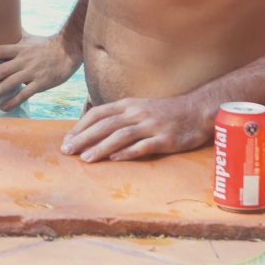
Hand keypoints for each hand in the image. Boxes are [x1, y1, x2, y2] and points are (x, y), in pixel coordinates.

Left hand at [0, 31, 81, 110]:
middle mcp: (24, 60)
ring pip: (11, 83)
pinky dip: (13, 101)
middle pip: (2, 69)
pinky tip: (3, 107)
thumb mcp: (29, 38)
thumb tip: (4, 26)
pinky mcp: (41, 83)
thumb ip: (15, 36)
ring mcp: (32, 72)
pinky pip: (25, 94)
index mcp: (20, 48)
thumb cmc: (46, 45)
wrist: (68, 51)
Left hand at [60, 95, 213, 161]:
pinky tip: (114, 160)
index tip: (67, 139)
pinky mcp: (165, 139)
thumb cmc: (164, 112)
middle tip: (67, 150)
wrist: (197, 110)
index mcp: (128, 105)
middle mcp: (136, 113)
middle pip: (104, 125)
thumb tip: (95, 129)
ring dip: (100, 147)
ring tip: (85, 158)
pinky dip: (127, 152)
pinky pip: (143, 146)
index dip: (80, 126)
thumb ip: (119, 116)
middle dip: (83, 138)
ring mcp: (151, 126)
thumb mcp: (139, 107)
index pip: (97, 114)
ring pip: (120, 136)